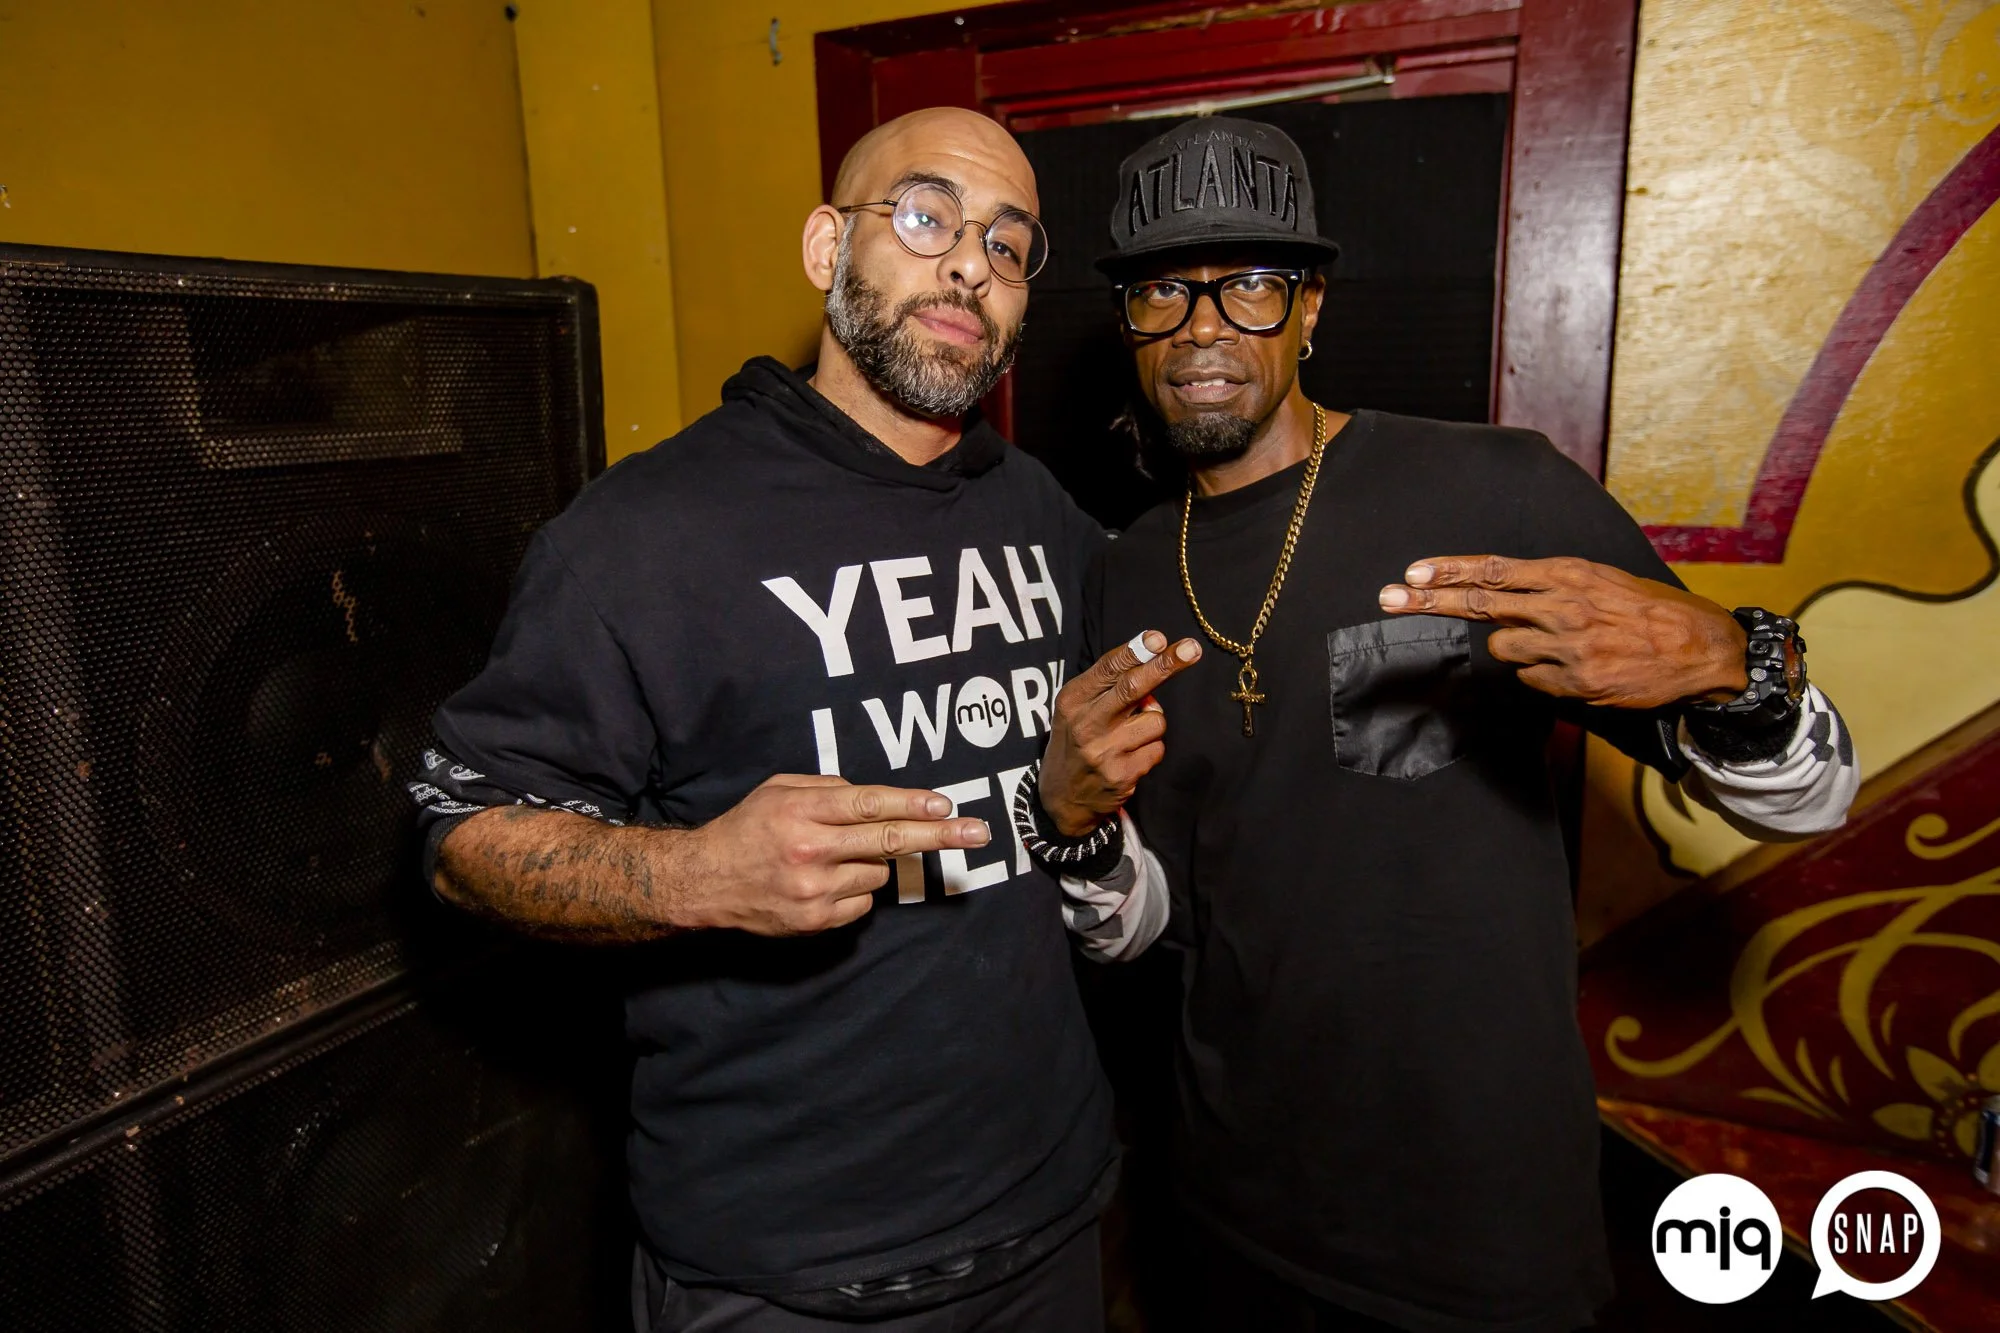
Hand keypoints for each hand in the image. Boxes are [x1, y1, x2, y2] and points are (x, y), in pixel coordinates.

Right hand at [686, 775, 990, 934]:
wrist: (704, 882)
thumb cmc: (746, 828)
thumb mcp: (779, 790)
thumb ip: (828, 788)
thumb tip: (876, 799)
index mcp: (801, 812)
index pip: (869, 805)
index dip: (911, 805)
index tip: (946, 806)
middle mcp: (810, 851)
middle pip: (887, 841)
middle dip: (938, 836)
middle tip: (978, 832)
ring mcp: (813, 891)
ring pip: (877, 874)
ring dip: (872, 862)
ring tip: (835, 856)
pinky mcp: (814, 922)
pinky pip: (862, 905)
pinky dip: (856, 891)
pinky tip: (827, 881)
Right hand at [1041, 631, 1202, 835]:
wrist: (1061, 798)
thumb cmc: (1077, 740)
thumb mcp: (1078, 708)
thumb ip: (1109, 687)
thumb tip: (1154, 666)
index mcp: (1072, 701)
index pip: (1108, 669)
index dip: (1136, 651)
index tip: (1159, 638)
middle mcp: (1085, 724)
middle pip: (1133, 688)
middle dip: (1165, 666)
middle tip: (1192, 649)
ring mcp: (1104, 752)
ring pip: (1156, 721)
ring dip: (1152, 724)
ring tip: (1130, 736)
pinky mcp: (1121, 776)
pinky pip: (1157, 749)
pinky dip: (1151, 750)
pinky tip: (1131, 757)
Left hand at [1377, 555, 1747, 708]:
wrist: (1700, 648)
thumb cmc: (1650, 609)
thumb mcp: (1602, 580)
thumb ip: (1552, 585)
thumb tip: (1502, 590)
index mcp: (1569, 574)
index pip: (1496, 570)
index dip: (1450, 572)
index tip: (1413, 573)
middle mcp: (1562, 606)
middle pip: (1480, 603)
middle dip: (1430, 602)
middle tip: (1388, 599)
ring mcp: (1566, 645)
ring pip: (1504, 648)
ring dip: (1513, 648)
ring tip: (1556, 645)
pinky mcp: (1575, 681)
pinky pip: (1532, 679)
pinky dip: (1541, 675)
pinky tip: (1574, 668)